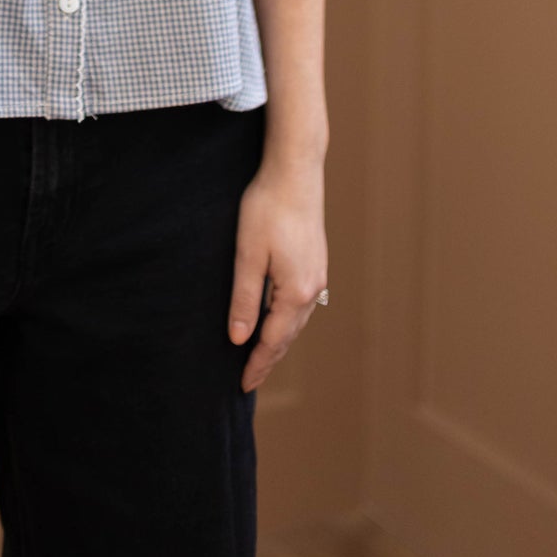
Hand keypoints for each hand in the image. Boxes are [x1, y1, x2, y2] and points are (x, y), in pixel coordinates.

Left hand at [227, 156, 327, 393]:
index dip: (257, 364)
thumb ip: (245, 298)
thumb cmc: (267, 208)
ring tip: (261, 356)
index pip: (272, 340)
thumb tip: (239, 339)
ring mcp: (317, 275)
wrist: (295, 171)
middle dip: (269, 358)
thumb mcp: (247, 254)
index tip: (243, 386)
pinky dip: (287, 320)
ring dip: (279, 341)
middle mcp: (312, 289)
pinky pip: (301, 304)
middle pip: (288, 336)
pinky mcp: (315, 262)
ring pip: (296, 321)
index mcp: (295, 292)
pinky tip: (277, 319)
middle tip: (250, 380)